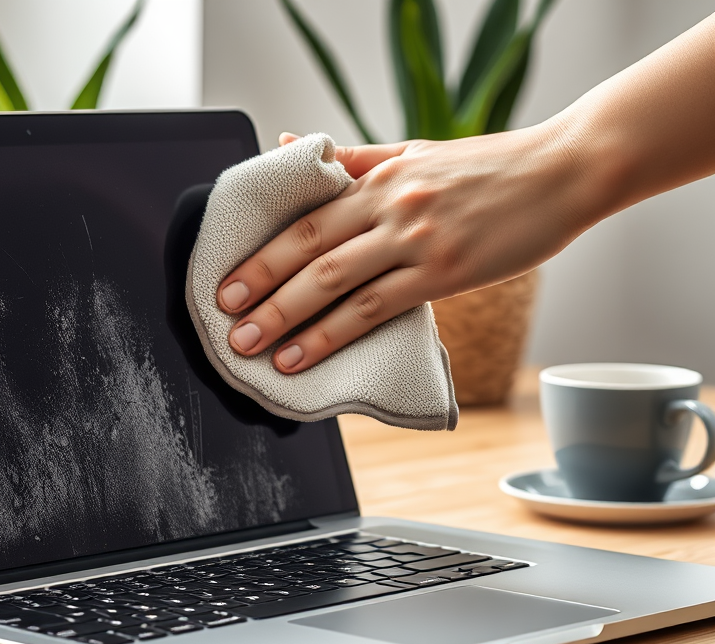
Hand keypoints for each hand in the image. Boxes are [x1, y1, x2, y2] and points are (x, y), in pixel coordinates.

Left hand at [217, 123, 593, 373]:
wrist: (565, 170)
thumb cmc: (492, 166)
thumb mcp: (418, 150)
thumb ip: (354, 158)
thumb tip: (290, 143)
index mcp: (381, 177)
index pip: (305, 219)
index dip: (260, 253)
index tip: (224, 280)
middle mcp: (391, 206)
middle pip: (308, 252)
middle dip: (260, 288)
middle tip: (223, 320)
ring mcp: (417, 240)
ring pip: (336, 282)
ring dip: (286, 318)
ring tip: (251, 346)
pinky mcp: (445, 272)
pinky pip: (376, 308)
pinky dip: (334, 334)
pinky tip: (305, 355)